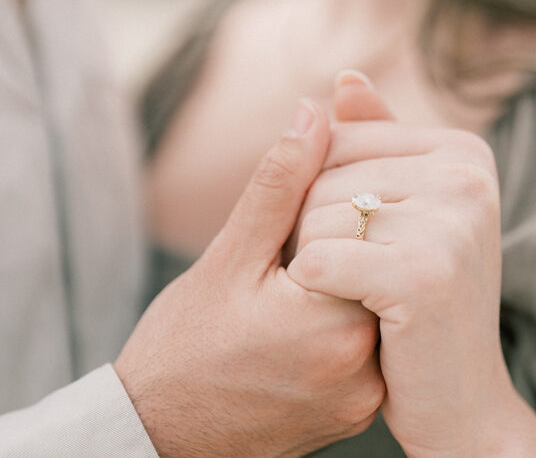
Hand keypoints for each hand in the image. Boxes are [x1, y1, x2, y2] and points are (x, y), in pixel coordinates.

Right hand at [115, 100, 383, 457]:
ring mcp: (363, 399)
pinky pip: (364, 341)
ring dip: (340, 275)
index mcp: (334, 325)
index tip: (287, 225)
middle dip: (338, 239)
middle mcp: (363, 370)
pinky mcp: (356, 412)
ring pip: (372, 300)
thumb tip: (315, 110)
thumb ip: (280, 181)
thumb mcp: (228, 253)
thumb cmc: (184, 343)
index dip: (333, 205)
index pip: (368, 229)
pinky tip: (292, 315)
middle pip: (375, 264)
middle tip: (282, 258)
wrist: (161, 434)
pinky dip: (337, 313)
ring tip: (282, 288)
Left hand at [288, 100, 516, 457]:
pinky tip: (346, 311)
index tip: (361, 239)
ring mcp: (453, 223)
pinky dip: (312, 291)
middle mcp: (467, 176)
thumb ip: (377, 140)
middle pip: (321, 174)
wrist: (459, 402)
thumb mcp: (406, 209)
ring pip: (312, 216)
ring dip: (310, 263)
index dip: (319, 191)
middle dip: (312, 228)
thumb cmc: (418, 298)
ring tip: (356, 295)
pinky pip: (316, 261)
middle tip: (356, 277)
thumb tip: (345, 77)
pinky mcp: (426, 274)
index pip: (337, 138)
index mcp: (462, 150)